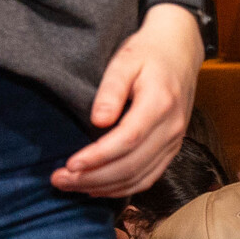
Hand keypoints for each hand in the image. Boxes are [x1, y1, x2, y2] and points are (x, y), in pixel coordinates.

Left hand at [57, 5, 200, 199]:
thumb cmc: (148, 52)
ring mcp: (175, 141)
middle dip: (93, 178)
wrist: (180, 50)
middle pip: (131, 166)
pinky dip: (122, 189)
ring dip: (103, 187)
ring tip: (71, 185)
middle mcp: (172, 128)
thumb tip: (98, 121)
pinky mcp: (172, 149)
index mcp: (160, 103)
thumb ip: (110, 89)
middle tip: (59, 179)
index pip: (128, 139)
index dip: (98, 157)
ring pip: (139, 178)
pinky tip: (97, 188)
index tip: (70, 164)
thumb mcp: (125, 59)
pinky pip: (148, 178)